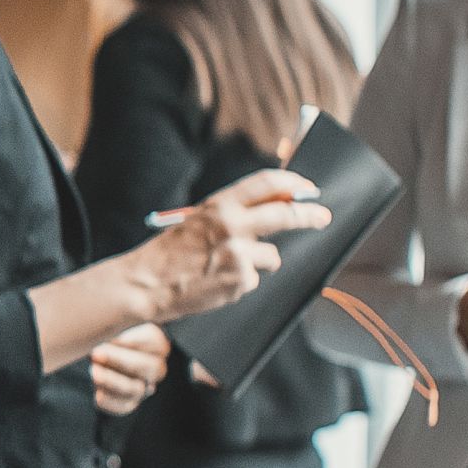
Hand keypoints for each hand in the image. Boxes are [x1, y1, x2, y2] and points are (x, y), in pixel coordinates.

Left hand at [87, 321, 169, 416]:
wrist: (89, 350)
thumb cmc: (103, 328)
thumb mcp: (113, 319)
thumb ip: (118, 316)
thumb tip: (118, 304)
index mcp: (156, 342)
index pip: (157, 344)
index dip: (134, 341)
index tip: (110, 335)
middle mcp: (154, 366)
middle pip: (152, 368)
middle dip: (122, 360)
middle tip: (96, 352)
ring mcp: (142, 386)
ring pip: (137, 389)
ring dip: (113, 381)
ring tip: (93, 371)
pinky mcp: (127, 401)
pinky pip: (124, 407)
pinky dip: (110, 402)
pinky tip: (96, 394)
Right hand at [133, 171, 332, 321]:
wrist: (145, 284)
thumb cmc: (169, 253)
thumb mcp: (199, 221)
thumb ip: (233, 213)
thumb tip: (274, 206)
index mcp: (219, 205)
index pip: (268, 183)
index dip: (293, 183)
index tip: (307, 188)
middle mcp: (232, 225)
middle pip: (286, 213)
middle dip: (309, 215)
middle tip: (322, 217)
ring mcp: (238, 254)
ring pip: (272, 256)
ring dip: (258, 262)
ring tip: (225, 267)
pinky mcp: (240, 280)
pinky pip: (254, 279)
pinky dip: (240, 282)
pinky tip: (216, 282)